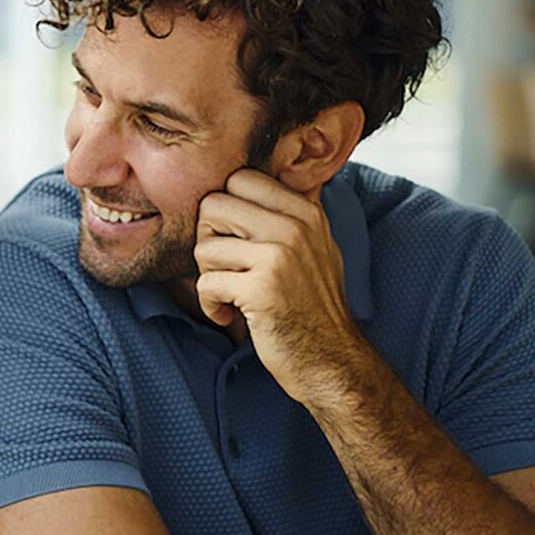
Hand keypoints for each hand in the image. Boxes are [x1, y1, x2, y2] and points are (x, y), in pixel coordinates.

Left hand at [194, 169, 372, 405]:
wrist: (330, 358)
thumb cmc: (310, 304)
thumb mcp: (314, 246)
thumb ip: (286, 213)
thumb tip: (251, 176)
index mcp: (305, 211)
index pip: (239, 179)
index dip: (224, 211)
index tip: (234, 240)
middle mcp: (295, 227)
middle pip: (213, 205)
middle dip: (208, 239)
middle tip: (226, 268)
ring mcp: (280, 256)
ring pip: (204, 246)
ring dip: (209, 276)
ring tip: (232, 294)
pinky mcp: (262, 289)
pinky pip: (206, 282)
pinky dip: (210, 304)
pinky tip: (229, 313)